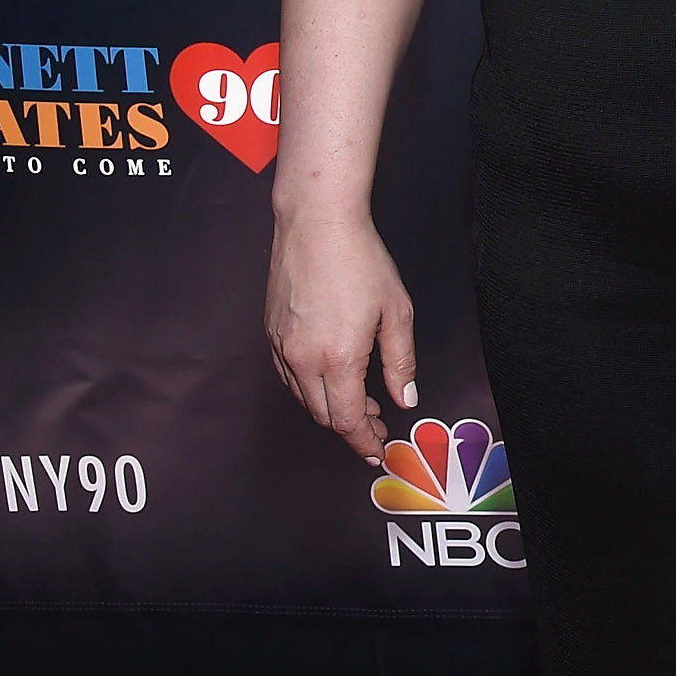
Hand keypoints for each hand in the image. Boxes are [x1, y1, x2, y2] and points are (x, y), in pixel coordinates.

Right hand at [266, 212, 417, 460]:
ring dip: (331, 408)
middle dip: (351, 428)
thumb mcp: (396, 312)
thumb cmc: (361, 262)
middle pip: (324, 415)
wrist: (316, 224)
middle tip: (378, 425)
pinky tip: (332, 378)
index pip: (348, 420)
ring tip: (361, 403)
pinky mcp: (270, 334)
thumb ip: (400, 362)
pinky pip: (289, 376)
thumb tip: (405, 399)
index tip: (378, 451)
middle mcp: (303, 360)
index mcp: (338, 359)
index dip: (364, 441)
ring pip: (304, 398)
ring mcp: (281, 348)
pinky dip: (311, 388)